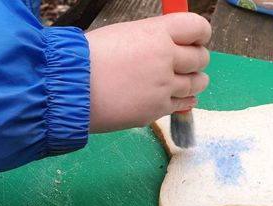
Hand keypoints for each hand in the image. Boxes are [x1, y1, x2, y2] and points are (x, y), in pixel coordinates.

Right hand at [86, 13, 210, 132]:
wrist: (71, 89)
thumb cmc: (89, 58)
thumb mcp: (122, 35)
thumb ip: (151, 39)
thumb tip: (168, 45)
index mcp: (156, 34)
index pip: (197, 27)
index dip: (201, 33)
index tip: (197, 39)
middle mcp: (165, 59)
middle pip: (201, 58)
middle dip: (197, 60)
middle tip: (188, 63)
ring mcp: (163, 87)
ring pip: (197, 84)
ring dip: (194, 82)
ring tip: (183, 82)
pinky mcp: (156, 110)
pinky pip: (183, 105)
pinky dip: (183, 101)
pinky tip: (175, 98)